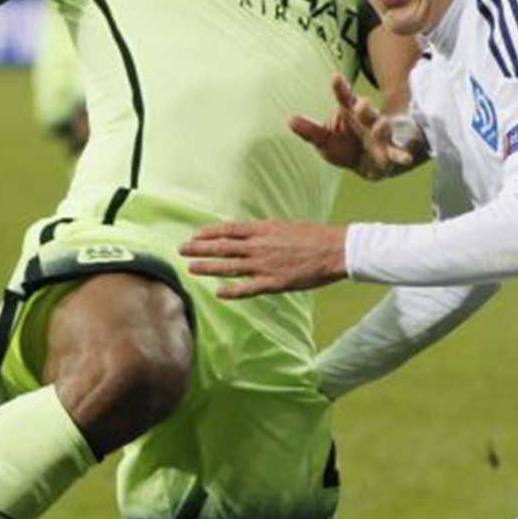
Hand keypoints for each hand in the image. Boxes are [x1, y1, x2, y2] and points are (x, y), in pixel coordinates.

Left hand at [181, 221, 348, 298]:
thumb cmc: (314, 236)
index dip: (208, 233)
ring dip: (208, 268)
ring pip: (230, 267)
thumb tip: (249, 233)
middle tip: (182, 250)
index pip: (227, 230)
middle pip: (222, 247)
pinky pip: (248, 288)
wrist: (335, 249)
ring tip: (192, 268)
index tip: (194, 236)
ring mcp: (265, 265)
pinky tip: (219, 293)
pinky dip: (232, 291)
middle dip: (199, 248)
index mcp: (262, 230)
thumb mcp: (285, 225)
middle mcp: (259, 246)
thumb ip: (265, 231)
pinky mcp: (274, 282)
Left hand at [289, 74, 425, 180]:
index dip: (340, 89)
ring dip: (382, 126)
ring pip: (383, 128)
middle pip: (366, 112)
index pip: (345, 99)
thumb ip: (310, 131)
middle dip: (364, 108)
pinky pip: (397, 153)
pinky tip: (406, 158)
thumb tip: (289, 119)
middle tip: (361, 104)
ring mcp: (381, 136)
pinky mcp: (391, 152)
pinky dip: (402, 155)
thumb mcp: (325, 141)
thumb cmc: (346, 148)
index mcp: (351, 114)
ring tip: (382, 124)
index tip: (335, 77)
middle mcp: (367, 121)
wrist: (370, 165)